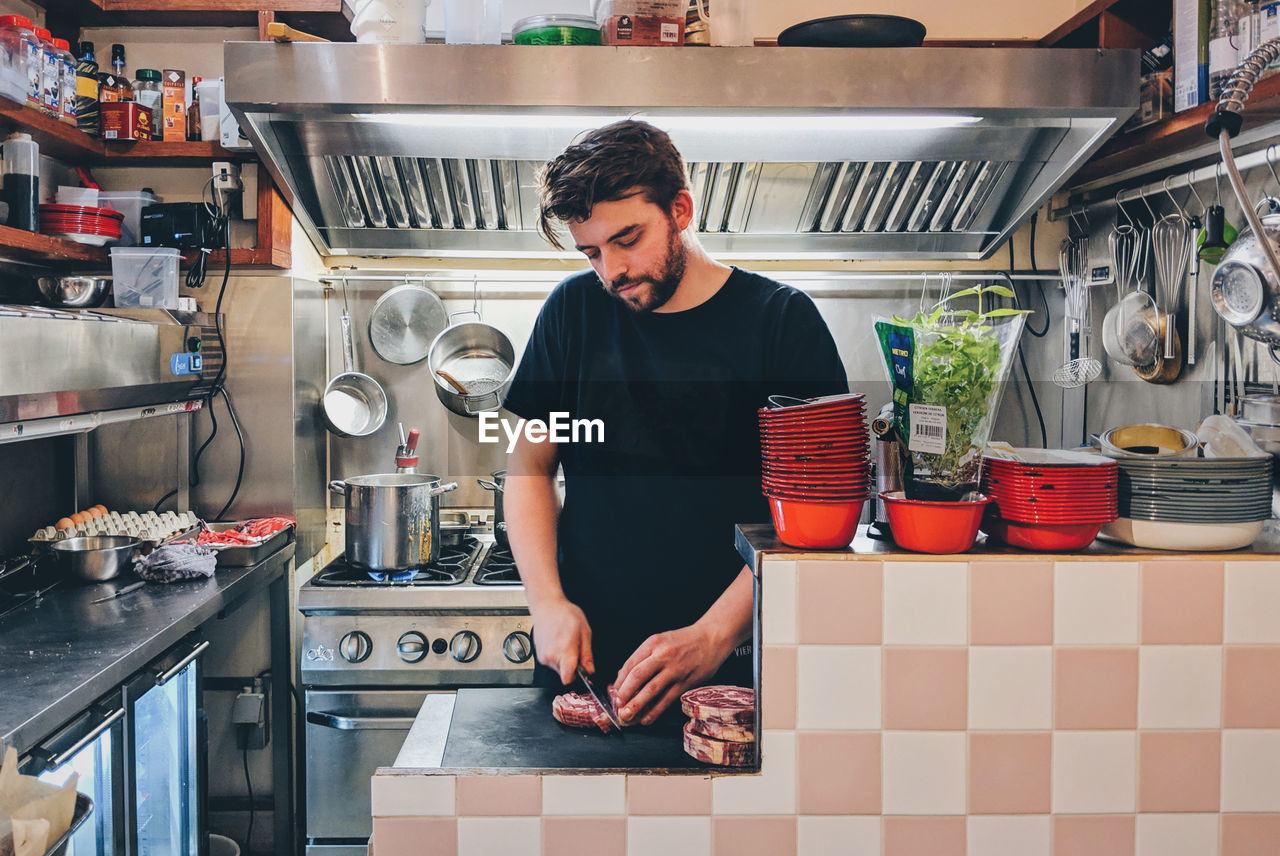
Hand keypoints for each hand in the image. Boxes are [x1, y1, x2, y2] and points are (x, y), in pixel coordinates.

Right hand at [530, 597, 593, 685]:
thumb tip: (589, 669)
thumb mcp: (585, 632)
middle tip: (575, 648)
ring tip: (565, 642)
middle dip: (572, 665)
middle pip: (565, 674)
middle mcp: (551, 657)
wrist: (547, 605)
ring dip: (564, 660)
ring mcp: (543, 657)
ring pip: (558, 669)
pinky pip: (551, 662)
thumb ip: (587, 654)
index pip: (568, 678)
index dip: (578, 676)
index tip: (582, 669)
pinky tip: (558, 642)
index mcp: (564, 651)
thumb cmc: (565, 614)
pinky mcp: (539, 655)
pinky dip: (556, 656)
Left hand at [612, 624, 726, 725]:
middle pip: (637, 677)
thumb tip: (623, 677)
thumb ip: (643, 657)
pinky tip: (647, 718)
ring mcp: (675, 669)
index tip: (614, 693)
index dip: (620, 681)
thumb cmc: (684, 641)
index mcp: (653, 643)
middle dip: (624, 694)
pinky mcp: (686, 682)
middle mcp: (663, 655)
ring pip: (651, 690)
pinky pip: (667, 700)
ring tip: (627, 716)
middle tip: (617, 706)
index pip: (630, 664)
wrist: (711, 638)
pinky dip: (655, 711)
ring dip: (636, 705)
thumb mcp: (660, 641)